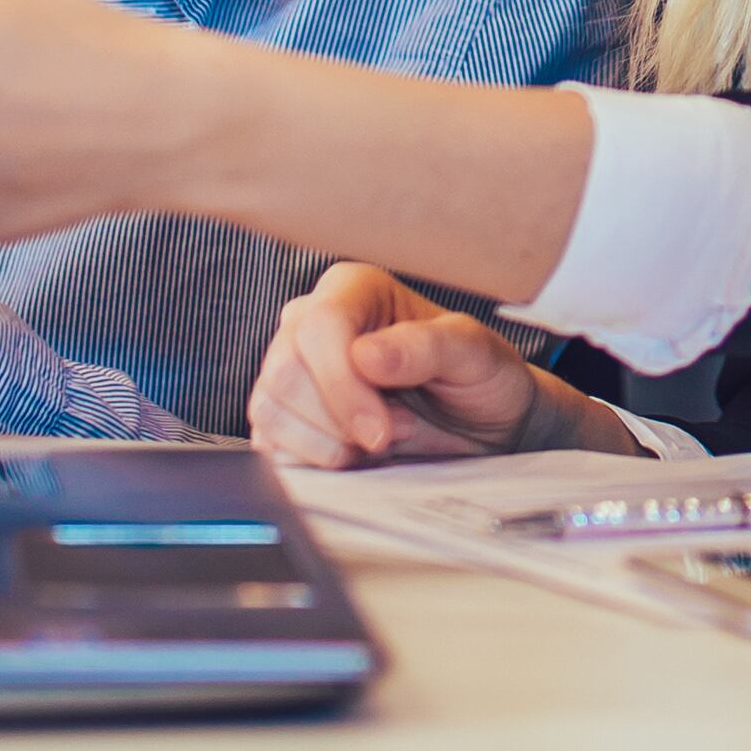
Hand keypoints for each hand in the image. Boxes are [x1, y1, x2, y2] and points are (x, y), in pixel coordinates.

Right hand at [249, 263, 630, 464]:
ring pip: (269, 409)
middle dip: (339, 420)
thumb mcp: (475, 355)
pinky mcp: (283, 416)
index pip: (319, 326)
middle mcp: (312, 321)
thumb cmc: (480, 378)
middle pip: (285, 371)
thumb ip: (427, 347)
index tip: (382, 430)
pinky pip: (268, 442)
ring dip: (328, 444)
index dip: (342, 386)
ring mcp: (292, 369)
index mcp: (355, 290)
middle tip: (393, 432)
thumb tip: (365, 355)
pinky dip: (313, 461)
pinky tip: (354, 455)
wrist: (481, 425)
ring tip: (380, 440)